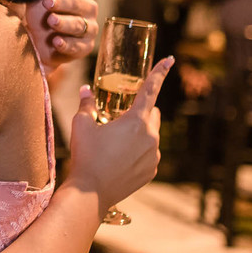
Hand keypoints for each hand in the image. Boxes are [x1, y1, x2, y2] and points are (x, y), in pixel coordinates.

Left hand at [13, 0, 98, 70]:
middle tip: (47, 2)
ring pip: (79, 25)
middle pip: (78, 3)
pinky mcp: (84, 48)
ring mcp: (88, 29)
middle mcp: (88, 8)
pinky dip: (66, 44)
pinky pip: (77, 46)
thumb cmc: (41, 12)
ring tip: (51, 21)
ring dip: (64, 23)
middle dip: (63, 2)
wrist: (37, 43)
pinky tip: (55, 42)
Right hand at [66, 56, 172, 217]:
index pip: (150, 90)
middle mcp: (151, 136)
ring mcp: (154, 156)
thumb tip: (85, 90)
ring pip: (151, 136)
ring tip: (115, 146)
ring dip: (138, 135)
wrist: (90, 193)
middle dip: (141, 113)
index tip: (170, 59)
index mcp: (135, 120)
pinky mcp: (151, 171)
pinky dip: (138, 154)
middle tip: (120, 120)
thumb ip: (87, 105)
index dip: (160, 72)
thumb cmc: (86, 155)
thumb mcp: (81, 125)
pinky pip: (149, 155)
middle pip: (153, 114)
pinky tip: (119, 161)